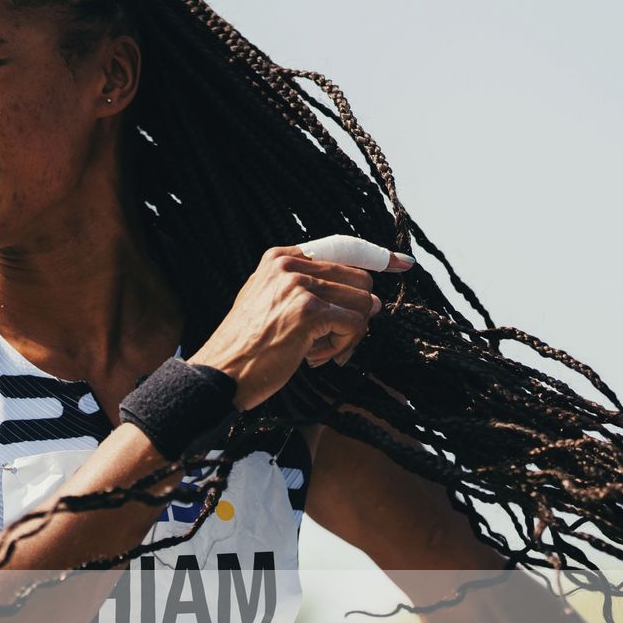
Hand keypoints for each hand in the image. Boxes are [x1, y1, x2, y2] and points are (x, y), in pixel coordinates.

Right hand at [189, 235, 413, 410]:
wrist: (219, 374)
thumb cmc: (247, 348)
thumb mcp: (270, 306)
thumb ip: (312, 293)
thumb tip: (371, 301)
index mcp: (280, 258)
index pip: (342, 248)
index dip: (376, 257)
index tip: (402, 263)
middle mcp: (289, 265)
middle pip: (359, 280)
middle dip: (354, 315)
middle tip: (329, 343)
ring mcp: (298, 286)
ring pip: (362, 303)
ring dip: (347, 335)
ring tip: (316, 351)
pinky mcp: (308, 311)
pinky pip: (355, 325)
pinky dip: (343, 346)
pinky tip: (314, 358)